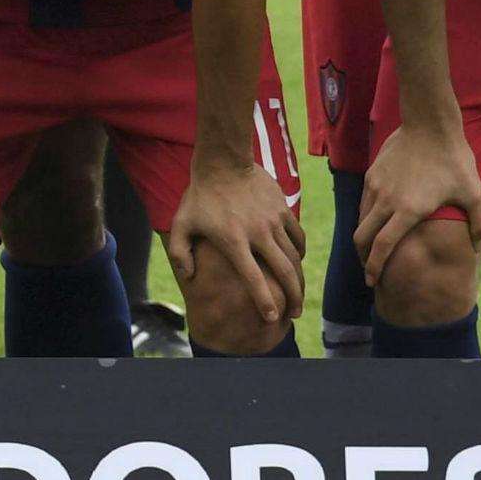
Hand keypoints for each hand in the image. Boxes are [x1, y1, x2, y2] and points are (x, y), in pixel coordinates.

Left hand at [169, 157, 304, 337]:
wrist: (223, 161)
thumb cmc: (200, 196)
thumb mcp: (181, 224)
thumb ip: (180, 252)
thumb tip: (188, 277)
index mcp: (233, 241)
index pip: (253, 278)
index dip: (264, 301)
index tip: (272, 318)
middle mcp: (258, 233)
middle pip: (284, 272)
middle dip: (292, 297)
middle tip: (293, 315)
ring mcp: (273, 221)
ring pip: (295, 257)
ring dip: (300, 280)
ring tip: (298, 296)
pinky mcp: (283, 210)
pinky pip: (298, 237)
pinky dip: (300, 253)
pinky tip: (297, 263)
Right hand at [356, 121, 480, 285]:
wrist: (430, 123)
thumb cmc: (455, 159)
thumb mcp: (476, 192)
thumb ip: (480, 224)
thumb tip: (477, 249)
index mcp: (409, 210)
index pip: (382, 247)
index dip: (374, 267)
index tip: (373, 281)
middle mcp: (386, 200)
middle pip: (362, 238)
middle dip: (362, 259)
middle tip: (370, 271)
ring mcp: (376, 186)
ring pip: (360, 220)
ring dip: (364, 239)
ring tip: (373, 249)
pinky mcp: (372, 175)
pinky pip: (364, 203)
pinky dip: (366, 219)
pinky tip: (378, 222)